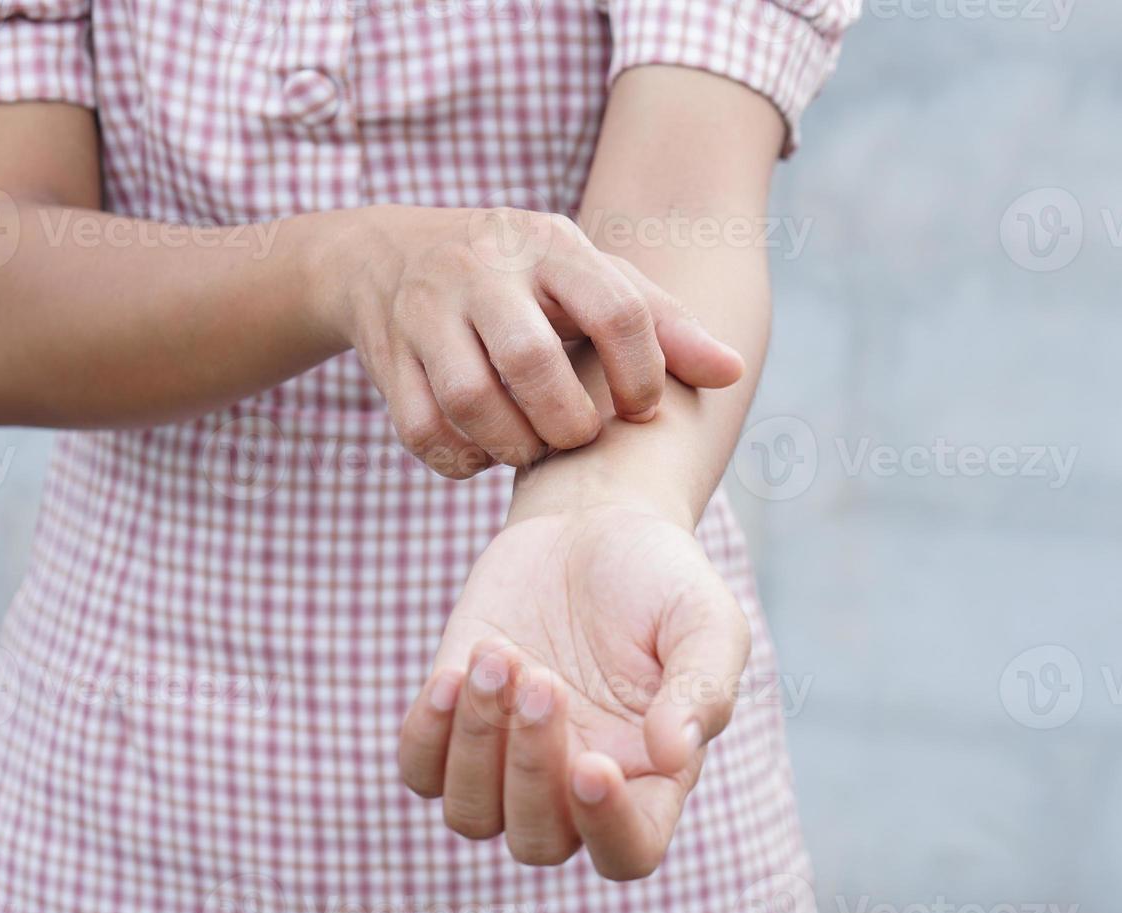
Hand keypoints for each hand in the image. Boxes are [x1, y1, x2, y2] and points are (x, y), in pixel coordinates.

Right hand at [333, 206, 743, 477]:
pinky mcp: (389, 358)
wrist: (389, 255)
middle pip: (532, 361)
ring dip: (513, 445)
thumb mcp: (589, 279)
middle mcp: (483, 272)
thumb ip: (661, 323)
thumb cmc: (521, 279)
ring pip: (470, 399)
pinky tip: (485, 449)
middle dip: (567, 421)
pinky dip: (461, 457)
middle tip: (577, 436)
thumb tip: (732, 372)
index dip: (642, 374)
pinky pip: (423, 429)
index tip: (641, 410)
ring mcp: (427, 312)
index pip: (616, 309)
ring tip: (533, 447)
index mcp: (550, 246)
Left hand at [397, 505, 750, 878]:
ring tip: (500, 656)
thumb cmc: (660, 578)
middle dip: (529, 766)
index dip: (605, 827)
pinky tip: (454, 671)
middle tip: (543, 678)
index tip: (590, 762)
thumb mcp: (705, 618)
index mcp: (650, 774)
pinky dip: (426, 734)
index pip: (628, 850)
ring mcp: (510, 759)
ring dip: (474, 744)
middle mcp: (575, 782)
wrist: (592, 526)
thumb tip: (674, 753)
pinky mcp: (459, 721)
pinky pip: (421, 772)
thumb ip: (703, 687)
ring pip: (472, 815)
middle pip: (539, 841)